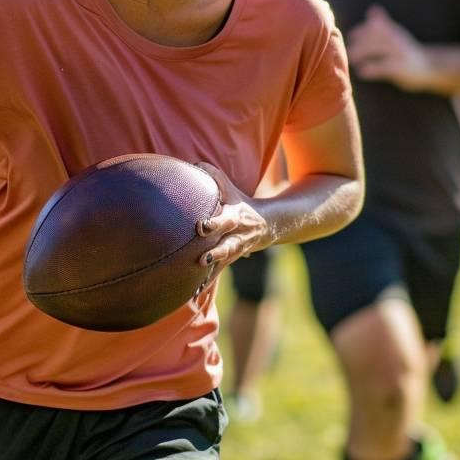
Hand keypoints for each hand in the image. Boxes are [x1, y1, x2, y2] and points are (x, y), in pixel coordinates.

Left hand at [195, 163, 272, 285]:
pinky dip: (206, 283)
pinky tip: (193, 294)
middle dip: (216, 252)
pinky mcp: (229, 260)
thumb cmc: (238, 200)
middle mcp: (238, 237)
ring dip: (211, 272)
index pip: (226, 220)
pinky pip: (218, 273)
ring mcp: (235, 251)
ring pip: (224, 263)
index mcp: (236, 217)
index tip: (201, 226)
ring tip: (197, 284)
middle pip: (228, 246)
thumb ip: (213, 175)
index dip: (214, 223)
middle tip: (202, 258)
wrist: (267, 223)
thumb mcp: (229, 186)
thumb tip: (194, 165)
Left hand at [346, 7, 431, 91]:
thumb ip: (383, 24)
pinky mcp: (401, 68)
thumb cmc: (407, 51)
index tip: (352, 37)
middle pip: (376, 36)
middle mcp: (398, 40)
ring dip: (363, 53)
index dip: (362, 30)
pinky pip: (385, 67)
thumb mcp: (397, 36)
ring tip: (352, 58)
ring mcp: (400, 53)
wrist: (430, 67)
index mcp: (395, 31)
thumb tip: (373, 9)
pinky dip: (372, 69)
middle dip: (360, 41)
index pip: (377, 25)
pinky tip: (362, 72)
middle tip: (348, 49)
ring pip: (380, 49)